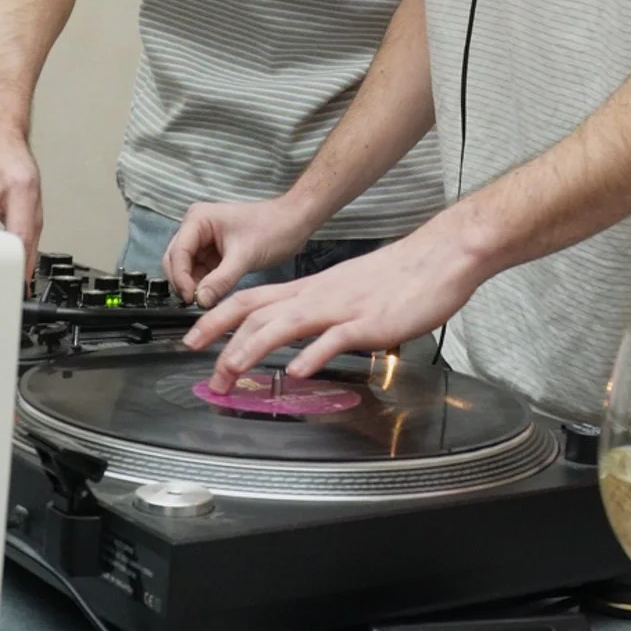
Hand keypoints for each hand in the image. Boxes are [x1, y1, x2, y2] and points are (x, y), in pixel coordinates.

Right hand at [163, 197, 314, 306]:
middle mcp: (196, 226)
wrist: (294, 223)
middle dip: (184, 282)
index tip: (191, 299)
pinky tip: (213, 294)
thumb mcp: (245, 256)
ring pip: (186, 269)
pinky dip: (203, 284)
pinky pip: (199, 272)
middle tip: (197, 302)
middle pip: (175, 260)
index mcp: (198, 219)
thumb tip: (200, 301)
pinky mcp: (213, 251)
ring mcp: (203, 239)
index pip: (178, 253)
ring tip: (208, 299)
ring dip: (194, 285)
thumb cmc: (274, 227)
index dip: (181, 278)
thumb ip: (220, 280)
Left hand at [182, 210, 485, 390]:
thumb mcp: (346, 292)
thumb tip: (297, 340)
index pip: (251, 300)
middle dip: (223, 340)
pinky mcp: (369, 321)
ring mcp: (341, 307)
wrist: (437, 258)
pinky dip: (313, 354)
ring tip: (232, 371)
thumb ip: (320, 313)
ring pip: (286, 324)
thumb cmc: (397, 278)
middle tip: (205, 372)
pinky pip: (335, 337)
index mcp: (310, 289)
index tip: (193, 340)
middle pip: (257, 312)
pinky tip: (298, 371)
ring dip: (254, 348)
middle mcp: (317, 295)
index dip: (217, 319)